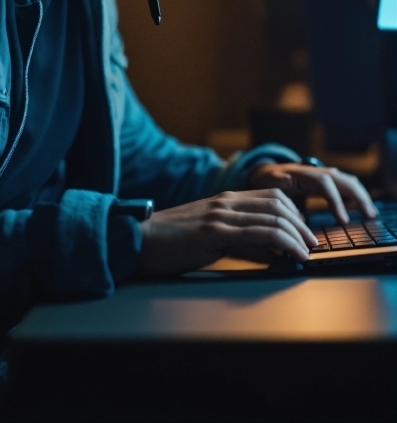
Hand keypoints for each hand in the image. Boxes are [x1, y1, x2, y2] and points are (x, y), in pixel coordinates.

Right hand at [137, 189, 318, 276]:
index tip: (304, 232)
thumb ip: (239, 241)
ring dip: (297, 235)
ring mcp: (220, 215)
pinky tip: (293, 255)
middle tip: (312, 243)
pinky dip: (283, 243)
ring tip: (308, 251)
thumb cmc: (171, 243)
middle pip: (277, 204)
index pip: (271, 197)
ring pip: (272, 217)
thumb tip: (269, 254)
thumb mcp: (210, 237)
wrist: (138, 241)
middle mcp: (226, 202)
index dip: (293, 213)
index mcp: (224, 199)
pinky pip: (259, 234)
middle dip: (301, 224)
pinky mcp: (215, 232)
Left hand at [249, 163, 377, 223]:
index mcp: (303, 173)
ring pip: (347, 181)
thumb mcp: (267, 180)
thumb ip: (275, 180)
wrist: (265, 172)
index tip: (342, 220)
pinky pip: (344, 186)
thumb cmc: (266, 179)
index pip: (325, 183)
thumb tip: (286, 180)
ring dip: (360, 195)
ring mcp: (322, 176)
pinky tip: (363, 207)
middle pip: (342, 180)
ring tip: (370, 213)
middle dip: (357, 196)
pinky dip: (355, 195)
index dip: (335, 200)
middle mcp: (316, 172)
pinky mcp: (325, 183)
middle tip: (368, 215)